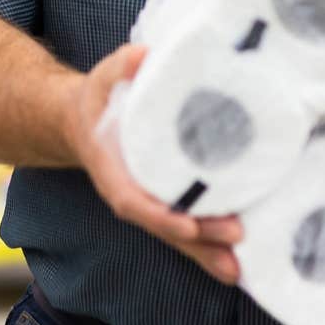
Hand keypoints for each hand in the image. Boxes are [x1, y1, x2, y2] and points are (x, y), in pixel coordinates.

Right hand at [64, 44, 243, 283]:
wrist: (84, 119)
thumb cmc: (98, 98)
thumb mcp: (103, 77)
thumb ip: (122, 66)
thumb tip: (143, 56)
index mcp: (112, 172)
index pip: (133, 202)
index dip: (160, 217)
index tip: (187, 226)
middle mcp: (132, 194)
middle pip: (163, 225)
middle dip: (198, 238)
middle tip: (235, 235)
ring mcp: (150, 202)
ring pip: (177, 235)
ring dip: (207, 251)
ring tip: (240, 267)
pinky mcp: (167, 201)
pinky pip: (187, 227)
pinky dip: (209, 244)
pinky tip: (238, 260)